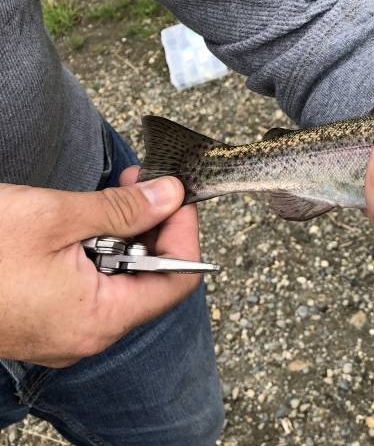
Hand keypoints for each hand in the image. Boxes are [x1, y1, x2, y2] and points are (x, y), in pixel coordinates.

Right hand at [0, 167, 199, 366]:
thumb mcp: (55, 216)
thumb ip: (122, 209)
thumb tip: (170, 196)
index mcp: (99, 318)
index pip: (178, 281)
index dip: (185, 233)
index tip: (178, 195)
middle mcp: (87, 334)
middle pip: (151, 280)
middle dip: (153, 227)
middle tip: (141, 183)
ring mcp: (64, 331)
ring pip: (120, 280)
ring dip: (122, 235)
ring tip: (108, 196)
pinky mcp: (44, 320)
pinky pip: (89, 286)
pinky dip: (95, 252)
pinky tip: (81, 222)